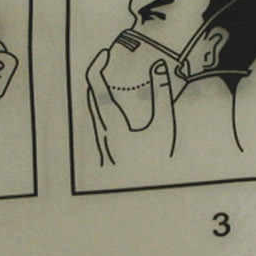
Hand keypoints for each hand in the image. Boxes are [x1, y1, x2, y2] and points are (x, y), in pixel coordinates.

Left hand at [86, 47, 176, 168]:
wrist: (149, 202)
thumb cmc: (159, 164)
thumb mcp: (165, 126)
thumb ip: (161, 94)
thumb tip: (158, 66)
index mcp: (113, 125)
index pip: (96, 87)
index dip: (97, 66)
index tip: (105, 53)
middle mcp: (102, 134)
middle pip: (91, 99)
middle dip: (97, 77)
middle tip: (108, 63)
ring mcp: (103, 146)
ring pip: (94, 114)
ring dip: (100, 94)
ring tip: (113, 82)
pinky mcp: (107, 154)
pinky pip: (100, 125)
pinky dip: (104, 110)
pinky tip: (118, 112)